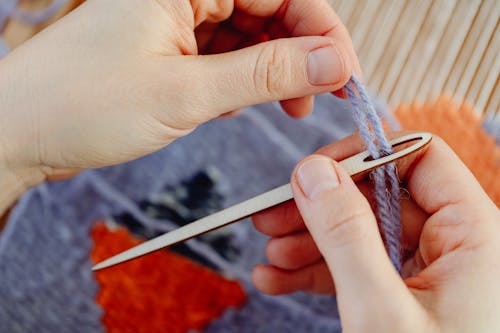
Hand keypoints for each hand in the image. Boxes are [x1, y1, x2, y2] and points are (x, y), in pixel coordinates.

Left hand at [0, 0, 359, 213]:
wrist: (22, 132)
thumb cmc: (81, 104)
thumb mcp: (186, 92)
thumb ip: (265, 74)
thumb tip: (332, 63)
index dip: (320, 29)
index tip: (344, 72)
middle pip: (269, 10)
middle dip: (301, 53)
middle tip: (322, 96)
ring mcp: (176, 19)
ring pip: (250, 35)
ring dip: (275, 72)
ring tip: (289, 108)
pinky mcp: (170, 47)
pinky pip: (225, 55)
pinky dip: (244, 81)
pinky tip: (245, 104)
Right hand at [253, 134, 499, 331]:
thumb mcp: (380, 309)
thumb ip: (345, 234)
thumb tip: (313, 172)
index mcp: (473, 234)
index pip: (419, 159)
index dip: (364, 156)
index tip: (311, 172)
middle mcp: (455, 245)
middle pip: (379, 197)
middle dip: (320, 207)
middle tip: (271, 216)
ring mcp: (428, 273)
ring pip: (362, 234)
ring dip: (310, 242)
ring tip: (268, 257)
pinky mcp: (407, 297)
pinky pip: (360, 267)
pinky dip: (318, 271)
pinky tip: (279, 278)